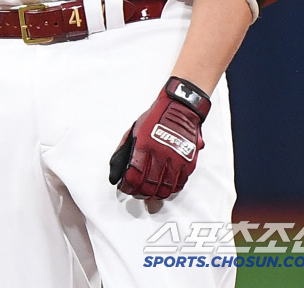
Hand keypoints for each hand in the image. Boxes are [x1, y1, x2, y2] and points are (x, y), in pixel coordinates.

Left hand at [109, 76, 210, 199]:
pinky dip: (170, 191)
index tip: (124, 187)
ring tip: (148, 194)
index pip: (134, 174)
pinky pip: (179, 185)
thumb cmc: (155, 118)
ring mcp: (176, 160)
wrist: (180, 108)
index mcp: (145, 145)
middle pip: (148, 185)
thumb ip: (124, 151)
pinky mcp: (188, 163)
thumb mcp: (134, 130)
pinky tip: (164, 189)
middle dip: (139, 193)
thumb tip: (115, 173)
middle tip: (135, 192)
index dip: (128, 186)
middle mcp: (161, 154)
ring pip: (164, 189)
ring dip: (154, 195)